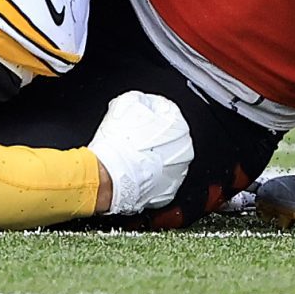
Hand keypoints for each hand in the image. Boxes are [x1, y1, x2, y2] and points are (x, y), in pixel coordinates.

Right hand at [88, 90, 193, 216]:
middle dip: (154, 136)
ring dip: (152, 157)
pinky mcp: (167, 194)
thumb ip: (142, 99)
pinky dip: (149, 177)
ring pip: (165, 160)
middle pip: (169, 138)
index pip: (168, 113)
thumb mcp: (127, 103)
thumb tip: (144, 102)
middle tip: (134, 137)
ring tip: (132, 155)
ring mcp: (177, 176)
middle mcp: (184, 153)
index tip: (139, 118)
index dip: (149, 113)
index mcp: (180, 128)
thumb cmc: (119, 143)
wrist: (110, 175)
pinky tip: (134, 171)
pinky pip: (159, 180)